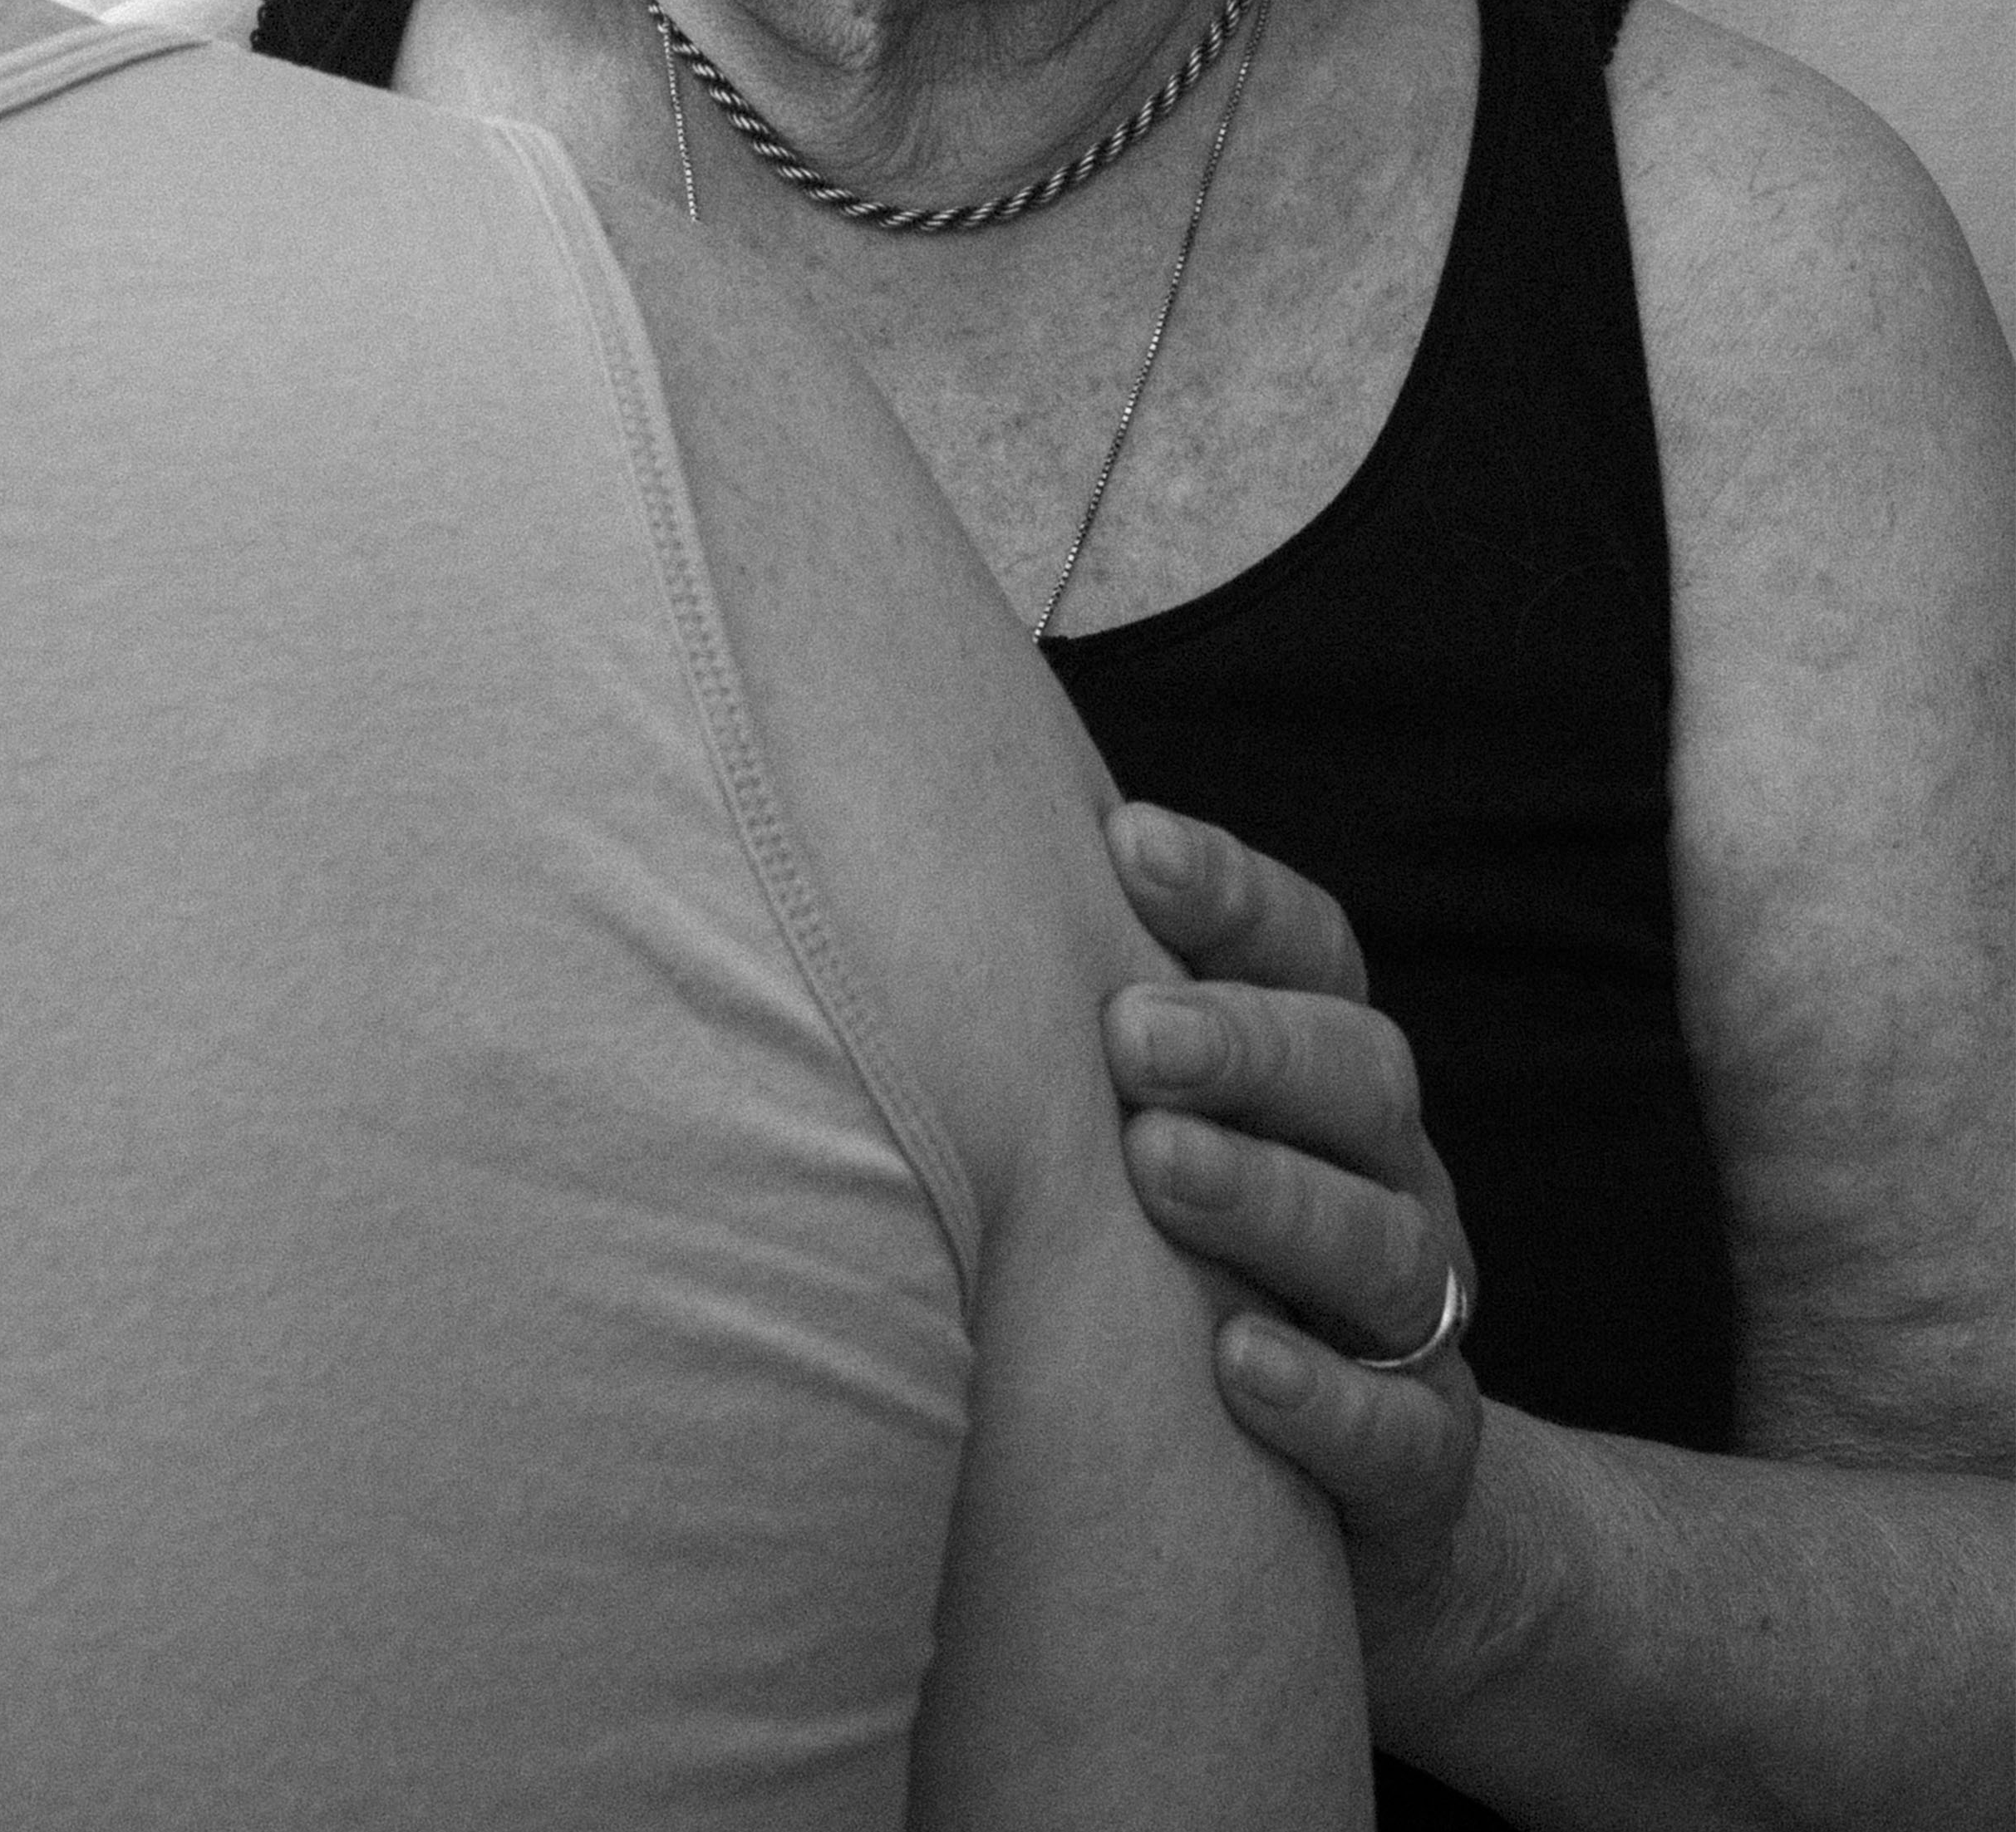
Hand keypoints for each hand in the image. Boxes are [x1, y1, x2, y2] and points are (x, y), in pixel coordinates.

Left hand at [1101, 799, 1486, 1673]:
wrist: (1345, 1509)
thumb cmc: (1186, 1271)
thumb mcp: (1150, 1136)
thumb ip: (1092, 1033)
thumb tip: (929, 889)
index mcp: (1325, 1076)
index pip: (1310, 950)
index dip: (1230, 894)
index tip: (1126, 843)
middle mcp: (1387, 1176)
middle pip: (1360, 1075)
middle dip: (1248, 1044)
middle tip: (1131, 1032)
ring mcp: (1415, 1320)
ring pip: (1383, 1240)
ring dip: (1270, 1197)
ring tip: (1156, 1167)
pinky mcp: (1423, 1461)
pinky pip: (1403, 1428)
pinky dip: (1324, 1398)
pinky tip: (1234, 1366)